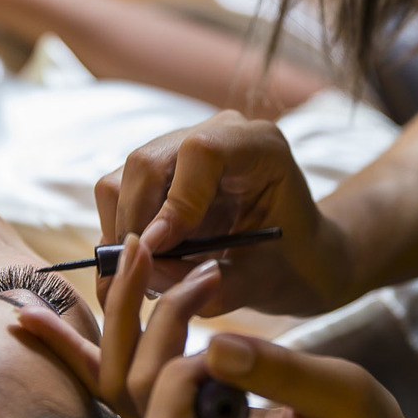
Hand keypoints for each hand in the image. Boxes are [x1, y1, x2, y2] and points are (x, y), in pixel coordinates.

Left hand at [19, 237, 417, 417]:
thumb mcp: (347, 399)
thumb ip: (282, 373)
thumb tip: (213, 341)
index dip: (176, 372)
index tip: (222, 333)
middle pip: (131, 399)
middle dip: (150, 321)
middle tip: (185, 264)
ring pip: (116, 387)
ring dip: (120, 316)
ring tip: (132, 253)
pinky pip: (115, 389)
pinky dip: (76, 350)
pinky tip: (32, 318)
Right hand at [95, 111, 352, 315]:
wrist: (298, 256)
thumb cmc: (293, 264)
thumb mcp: (265, 283)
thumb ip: (216, 284)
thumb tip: (152, 272)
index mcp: (260, 147)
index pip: (201, 152)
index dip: (175, 202)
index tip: (161, 251)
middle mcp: (217, 133)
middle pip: (147, 162)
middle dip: (136, 224)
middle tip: (143, 276)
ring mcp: (183, 146)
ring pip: (123, 178)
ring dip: (123, 231)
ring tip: (147, 274)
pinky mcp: (161, 169)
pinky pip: (119, 194)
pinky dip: (121, 234)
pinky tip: (145, 264)